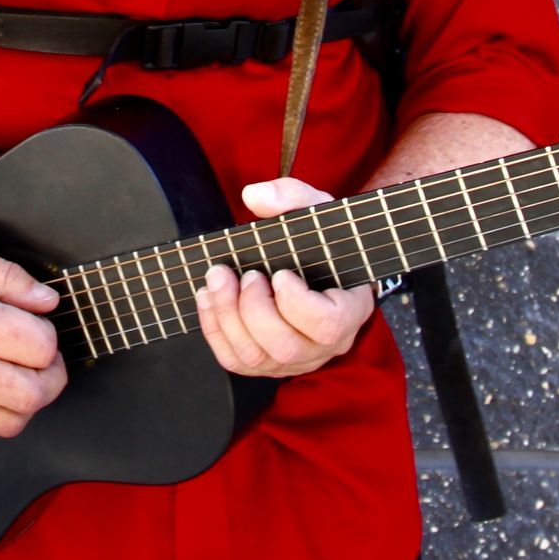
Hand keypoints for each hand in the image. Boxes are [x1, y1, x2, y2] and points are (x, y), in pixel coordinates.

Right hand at [0, 235, 67, 442]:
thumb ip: (10, 277)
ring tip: (22, 376)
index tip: (39, 325)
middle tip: (46, 359)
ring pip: (10, 423)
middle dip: (52, 376)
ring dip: (27, 402)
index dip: (50, 335)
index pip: (40, 347)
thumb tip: (46, 301)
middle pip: (33, 394)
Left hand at [195, 178, 375, 378]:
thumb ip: (292, 197)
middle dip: (254, 308)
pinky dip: (214, 329)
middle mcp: (324, 344)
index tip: (280, 273)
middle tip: (246, 274)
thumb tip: (254, 196)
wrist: (318, 264)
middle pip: (285, 346)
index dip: (297, 304)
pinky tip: (208, 298)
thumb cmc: (322, 241)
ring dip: (227, 316)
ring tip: (218, 279)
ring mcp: (294, 358)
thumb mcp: (318, 210)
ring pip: (256, 358)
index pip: (329, 325)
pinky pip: (235, 361)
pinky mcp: (266, 363)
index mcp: (349, 310)